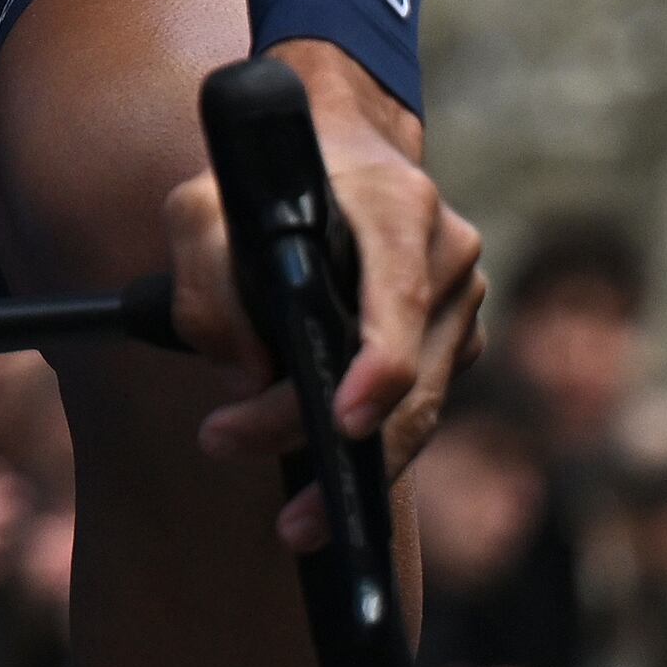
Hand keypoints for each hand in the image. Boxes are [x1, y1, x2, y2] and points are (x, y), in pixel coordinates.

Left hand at [163, 36, 485, 548]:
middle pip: (407, 380)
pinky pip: (419, 408)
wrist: (336, 146)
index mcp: (401, 209)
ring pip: (420, 411)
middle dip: (334, 443)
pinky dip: (372, 444)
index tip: (341, 420)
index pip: (402, 301)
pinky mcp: (457, 343)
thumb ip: (206, 278)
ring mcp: (462, 304)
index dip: (378, 369)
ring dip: (353, 465)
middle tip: (247, 460)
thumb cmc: (267, 176)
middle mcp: (449, 257)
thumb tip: (245, 371)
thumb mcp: (204, 204)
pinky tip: (325, 480)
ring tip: (294, 519)